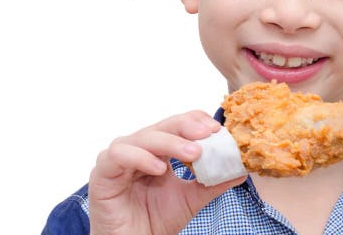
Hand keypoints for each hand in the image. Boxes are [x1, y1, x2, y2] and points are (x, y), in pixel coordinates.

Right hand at [87, 111, 246, 234]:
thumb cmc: (154, 222)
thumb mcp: (191, 199)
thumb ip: (212, 183)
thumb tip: (240, 170)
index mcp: (157, 150)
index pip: (177, 124)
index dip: (195, 122)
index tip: (216, 129)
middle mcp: (137, 149)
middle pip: (162, 126)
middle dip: (186, 127)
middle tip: (207, 134)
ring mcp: (118, 158)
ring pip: (143, 137)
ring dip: (170, 143)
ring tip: (193, 154)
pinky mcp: (102, 173)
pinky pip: (119, 155)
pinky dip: (140, 157)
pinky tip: (159, 168)